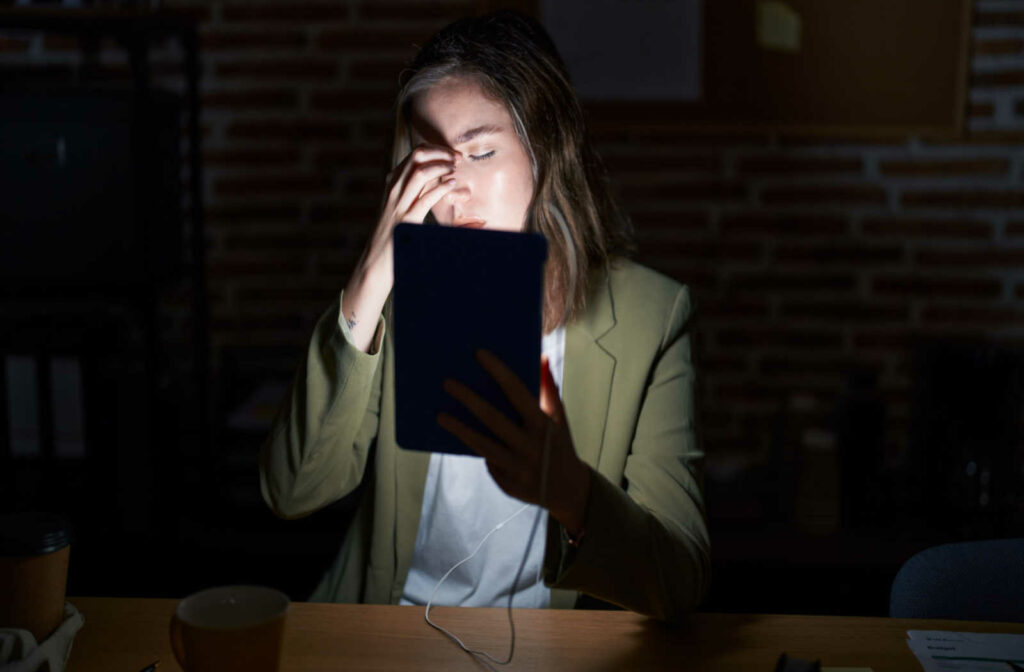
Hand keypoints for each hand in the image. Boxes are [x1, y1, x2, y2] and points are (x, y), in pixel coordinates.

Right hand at [342, 143, 460, 351]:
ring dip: (442, 166)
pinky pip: (426, 198)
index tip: (451, 154)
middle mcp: (393, 189)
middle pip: (417, 156)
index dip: (436, 149)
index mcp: (392, 183)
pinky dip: (441, 188)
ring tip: (455, 168)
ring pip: (421, 172)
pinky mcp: (407, 220)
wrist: (376, 261)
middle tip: (457, 158)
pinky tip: (451, 185)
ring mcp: (398, 204)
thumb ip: (415, 191)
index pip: (414, 154)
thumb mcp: (401, 207)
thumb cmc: (393, 234)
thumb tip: (437, 179)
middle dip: (441, 152)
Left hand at [437, 350, 591, 534]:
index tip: (479, 354)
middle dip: (468, 399)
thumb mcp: (559, 417)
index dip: (498, 371)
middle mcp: (530, 446)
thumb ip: (548, 388)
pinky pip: (487, 462)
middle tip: (447, 382)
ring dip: (459, 429)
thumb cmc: (560, 444)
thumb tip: (542, 358)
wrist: (569, 490)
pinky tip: (459, 438)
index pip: (518, 392)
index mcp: (543, 424)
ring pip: (482, 445)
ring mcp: (518, 468)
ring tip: (440, 416)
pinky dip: (474, 449)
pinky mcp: (508, 484)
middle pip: (493, 418)